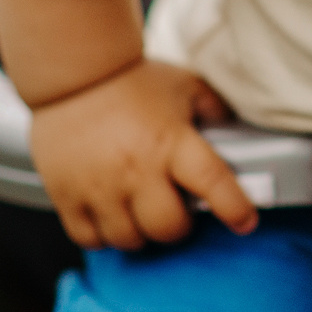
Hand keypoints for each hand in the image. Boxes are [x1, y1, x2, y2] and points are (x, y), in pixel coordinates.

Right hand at [26, 60, 258, 249]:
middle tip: (173, 208)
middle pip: (169, 228)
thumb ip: (213, 110)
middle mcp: (137, 169)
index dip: (234, 208)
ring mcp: (100, 186)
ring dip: (140, 231)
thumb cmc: (130, 80)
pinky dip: (103, 234)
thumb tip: (235, 129)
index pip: (212, 183)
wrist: (73, 71)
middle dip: (178, 224)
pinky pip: (91, 239)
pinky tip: (109, 214)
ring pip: (130, 239)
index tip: (244, 221)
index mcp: (172, 142)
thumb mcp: (183, 86)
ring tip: (139, 209)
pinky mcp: (67, 196)